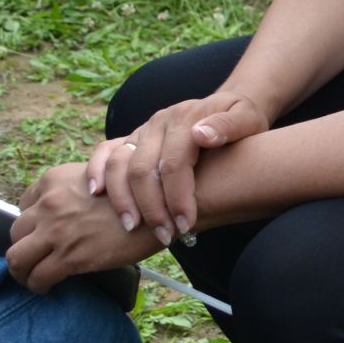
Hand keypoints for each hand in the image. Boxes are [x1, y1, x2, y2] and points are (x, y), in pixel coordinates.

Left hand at [6, 164, 162, 294]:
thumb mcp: (101, 176)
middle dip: (24, 245)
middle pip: (16, 231)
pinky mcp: (69, 257)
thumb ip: (78, 188)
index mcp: (56, 179)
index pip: (25, 204)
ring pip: (17, 257)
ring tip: (33, 276)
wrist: (165, 209)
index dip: (32, 221)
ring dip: (22, 269)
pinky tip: (47, 287)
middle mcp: (50, 202)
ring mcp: (57, 231)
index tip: (41, 232)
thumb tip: (71, 210)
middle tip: (35, 257)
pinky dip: (37, 285)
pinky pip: (38, 277)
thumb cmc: (142, 194)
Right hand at [88, 90, 270, 236]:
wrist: (228, 107)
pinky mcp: (131, 137)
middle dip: (151, 207)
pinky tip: (97, 195)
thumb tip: (201, 135)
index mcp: (186, 118)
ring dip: (122, 198)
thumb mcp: (248, 119)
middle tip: (163, 235)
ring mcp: (142, 130)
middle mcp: (159, 123)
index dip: (177, 197)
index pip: (174, 164)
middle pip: (142, 168)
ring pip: (119, 163)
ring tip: (132, 228)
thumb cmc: (242, 119)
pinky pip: (104, 151)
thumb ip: (229, 127)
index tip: (185, 225)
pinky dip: (96, 170)